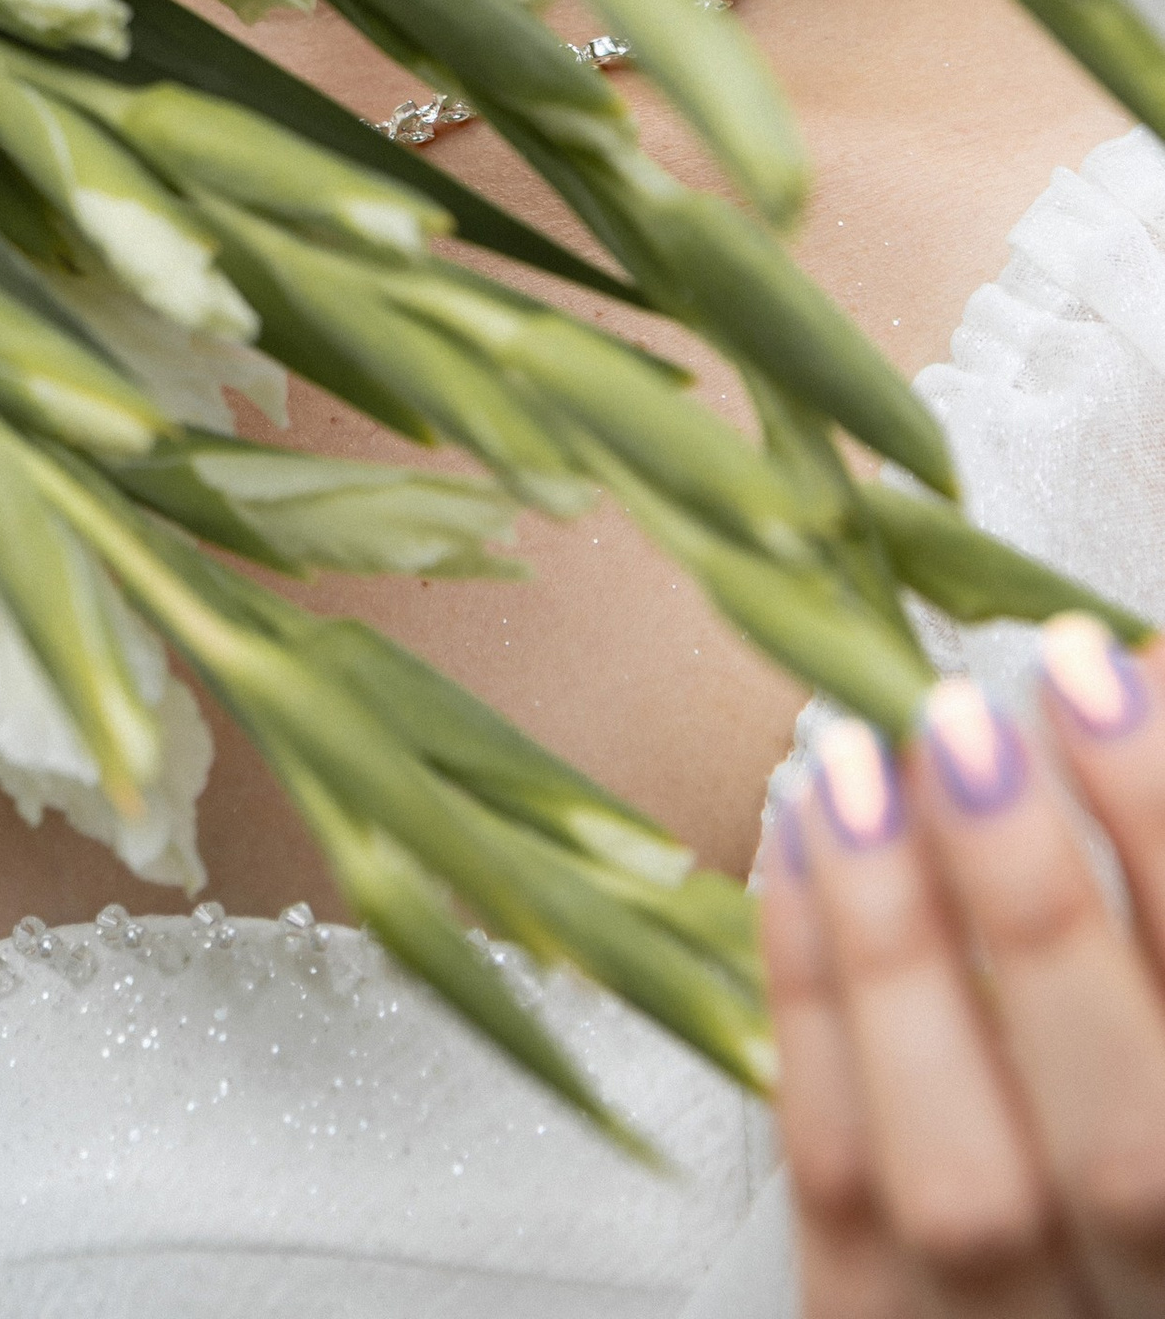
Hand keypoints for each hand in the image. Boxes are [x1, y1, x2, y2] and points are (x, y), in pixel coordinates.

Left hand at [767, 619, 1164, 1314]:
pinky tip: (797, 851)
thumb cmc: (1118, 1079)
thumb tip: (1115, 673)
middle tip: (962, 718)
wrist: (1052, 1274)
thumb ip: (1147, 881)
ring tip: (852, 764)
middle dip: (1043, 912)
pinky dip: (811, 1003)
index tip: (1099, 670)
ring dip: (901, 947)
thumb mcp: (1147, 992)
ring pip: (964, 1181)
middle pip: (1129, 1147)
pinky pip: (838, 1188)